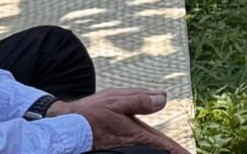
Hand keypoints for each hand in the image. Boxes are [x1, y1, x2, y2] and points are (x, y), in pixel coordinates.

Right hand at [49, 89, 188, 153]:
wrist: (68, 125)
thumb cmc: (91, 113)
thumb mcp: (116, 100)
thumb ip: (140, 100)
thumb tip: (163, 98)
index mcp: (137, 132)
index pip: (164, 144)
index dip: (178, 151)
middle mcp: (134, 142)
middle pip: (159, 149)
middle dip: (171, 152)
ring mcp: (126, 145)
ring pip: (149, 149)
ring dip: (159, 150)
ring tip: (170, 152)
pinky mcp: (118, 145)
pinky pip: (138, 149)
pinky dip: (147, 148)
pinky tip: (150, 147)